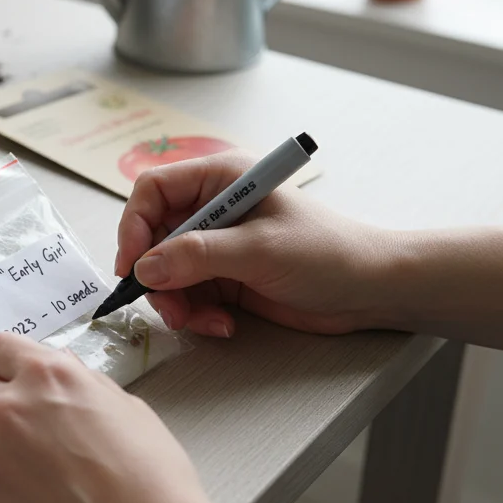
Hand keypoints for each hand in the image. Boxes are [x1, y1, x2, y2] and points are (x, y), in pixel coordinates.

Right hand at [116, 151, 390, 337]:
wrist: (370, 290)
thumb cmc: (327, 253)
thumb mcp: (259, 250)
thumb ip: (199, 256)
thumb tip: (145, 267)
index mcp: (220, 179)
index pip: (153, 191)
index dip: (134, 226)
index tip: (132, 266)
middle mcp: (212, 208)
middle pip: (152, 237)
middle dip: (156, 276)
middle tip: (169, 307)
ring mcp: (217, 245)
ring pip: (165, 273)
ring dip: (175, 302)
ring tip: (200, 321)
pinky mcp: (224, 277)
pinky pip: (188, 296)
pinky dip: (196, 314)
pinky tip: (223, 324)